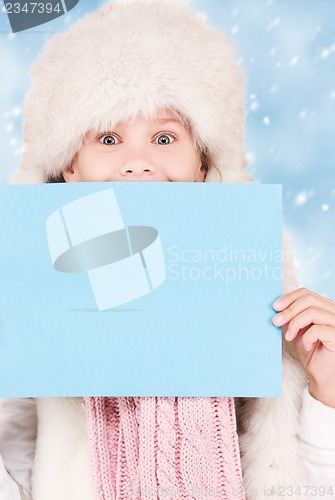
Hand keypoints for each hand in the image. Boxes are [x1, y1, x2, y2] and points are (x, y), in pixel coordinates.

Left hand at [272, 288, 334, 407]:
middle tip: (276, 321)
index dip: (289, 297)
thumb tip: (277, 307)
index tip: (275, 307)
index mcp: (325, 308)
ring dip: (295, 323)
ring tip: (289, 336)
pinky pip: (317, 329)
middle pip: (309, 299)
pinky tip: (306, 346)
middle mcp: (334, 312)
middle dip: (289, 310)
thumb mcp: (297, 330)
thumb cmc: (311, 353)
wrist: (322, 376)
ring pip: (312, 312)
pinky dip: (306, 337)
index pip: (307, 293)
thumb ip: (291, 317)